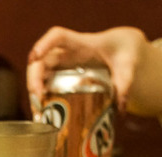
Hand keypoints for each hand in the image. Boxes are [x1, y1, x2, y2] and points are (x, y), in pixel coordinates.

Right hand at [27, 26, 146, 111]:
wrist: (123, 52)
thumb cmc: (124, 53)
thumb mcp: (127, 64)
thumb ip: (125, 82)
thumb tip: (120, 106)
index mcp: (81, 44)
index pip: (58, 37)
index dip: (44, 45)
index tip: (35, 57)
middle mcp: (66, 54)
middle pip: (42, 60)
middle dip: (34, 78)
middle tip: (38, 97)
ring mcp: (61, 66)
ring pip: (39, 75)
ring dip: (35, 93)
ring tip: (38, 111)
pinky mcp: (61, 78)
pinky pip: (46, 87)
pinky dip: (42, 101)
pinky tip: (43, 115)